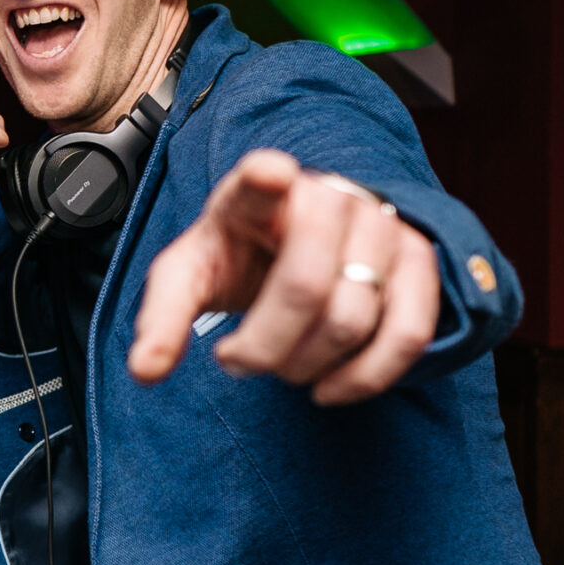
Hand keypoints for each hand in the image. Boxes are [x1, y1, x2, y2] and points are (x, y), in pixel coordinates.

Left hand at [128, 149, 439, 404]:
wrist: (291, 244)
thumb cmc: (237, 258)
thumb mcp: (190, 278)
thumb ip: (162, 319)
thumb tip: (145, 371)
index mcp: (255, 191)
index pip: (261, 178)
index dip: (266, 178)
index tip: (269, 175)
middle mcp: (326, 197)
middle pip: (306, 287)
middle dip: (265, 348)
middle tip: (238, 359)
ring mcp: (379, 225)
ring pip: (352, 319)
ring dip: (305, 366)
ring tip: (280, 364)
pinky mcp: (418, 261)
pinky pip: (408, 334)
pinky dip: (365, 379)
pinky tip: (328, 389)